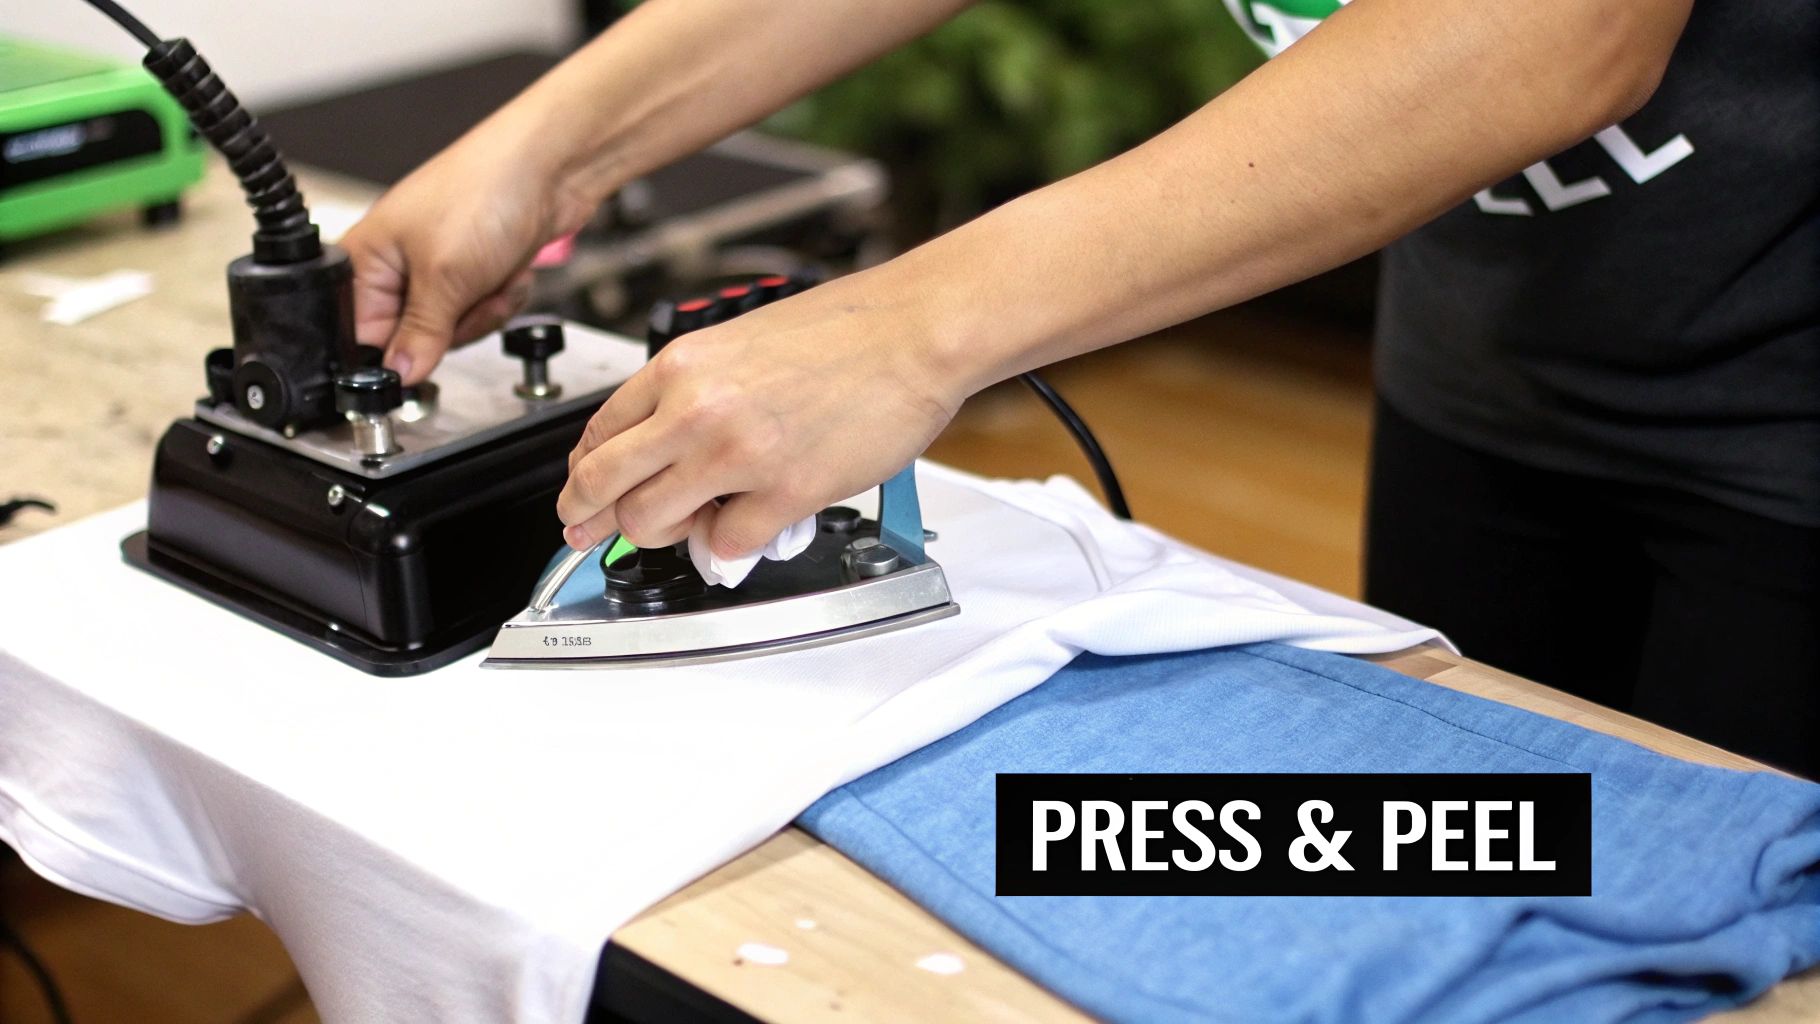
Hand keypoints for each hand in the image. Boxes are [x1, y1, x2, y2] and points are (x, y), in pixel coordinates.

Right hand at [341, 112, 599, 383]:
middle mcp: (395, 265)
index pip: (363, 339)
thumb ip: (419, 334)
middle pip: (415, 341)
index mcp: (364, 260)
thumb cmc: (485, 191)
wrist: (551, 167)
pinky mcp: (475, 271)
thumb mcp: (444, 276)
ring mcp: (438, 268)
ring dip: (484, 310)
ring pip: (455, 331)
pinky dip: (504, 297)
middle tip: (468, 293)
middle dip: (454, 325)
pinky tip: (508, 268)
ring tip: (490, 273)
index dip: (398, 355)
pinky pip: (484, 312)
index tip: (428, 353)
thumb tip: (400, 375)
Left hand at [557, 274, 963, 558]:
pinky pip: (725, 544)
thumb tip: (667, 447)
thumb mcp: (740, 343)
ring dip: (664, 536)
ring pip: (650, 524)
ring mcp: (737, 454)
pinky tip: (744, 529)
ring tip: (690, 525)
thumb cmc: (846, 332)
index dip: (581, 476)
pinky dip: (728, 546)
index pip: (597, 433)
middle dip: (588, 520)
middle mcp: (697, 409)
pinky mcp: (785, 492)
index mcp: (681, 366)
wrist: (913, 331)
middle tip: (588, 536)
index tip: (582, 497)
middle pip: (603, 486)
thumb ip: (695, 393)